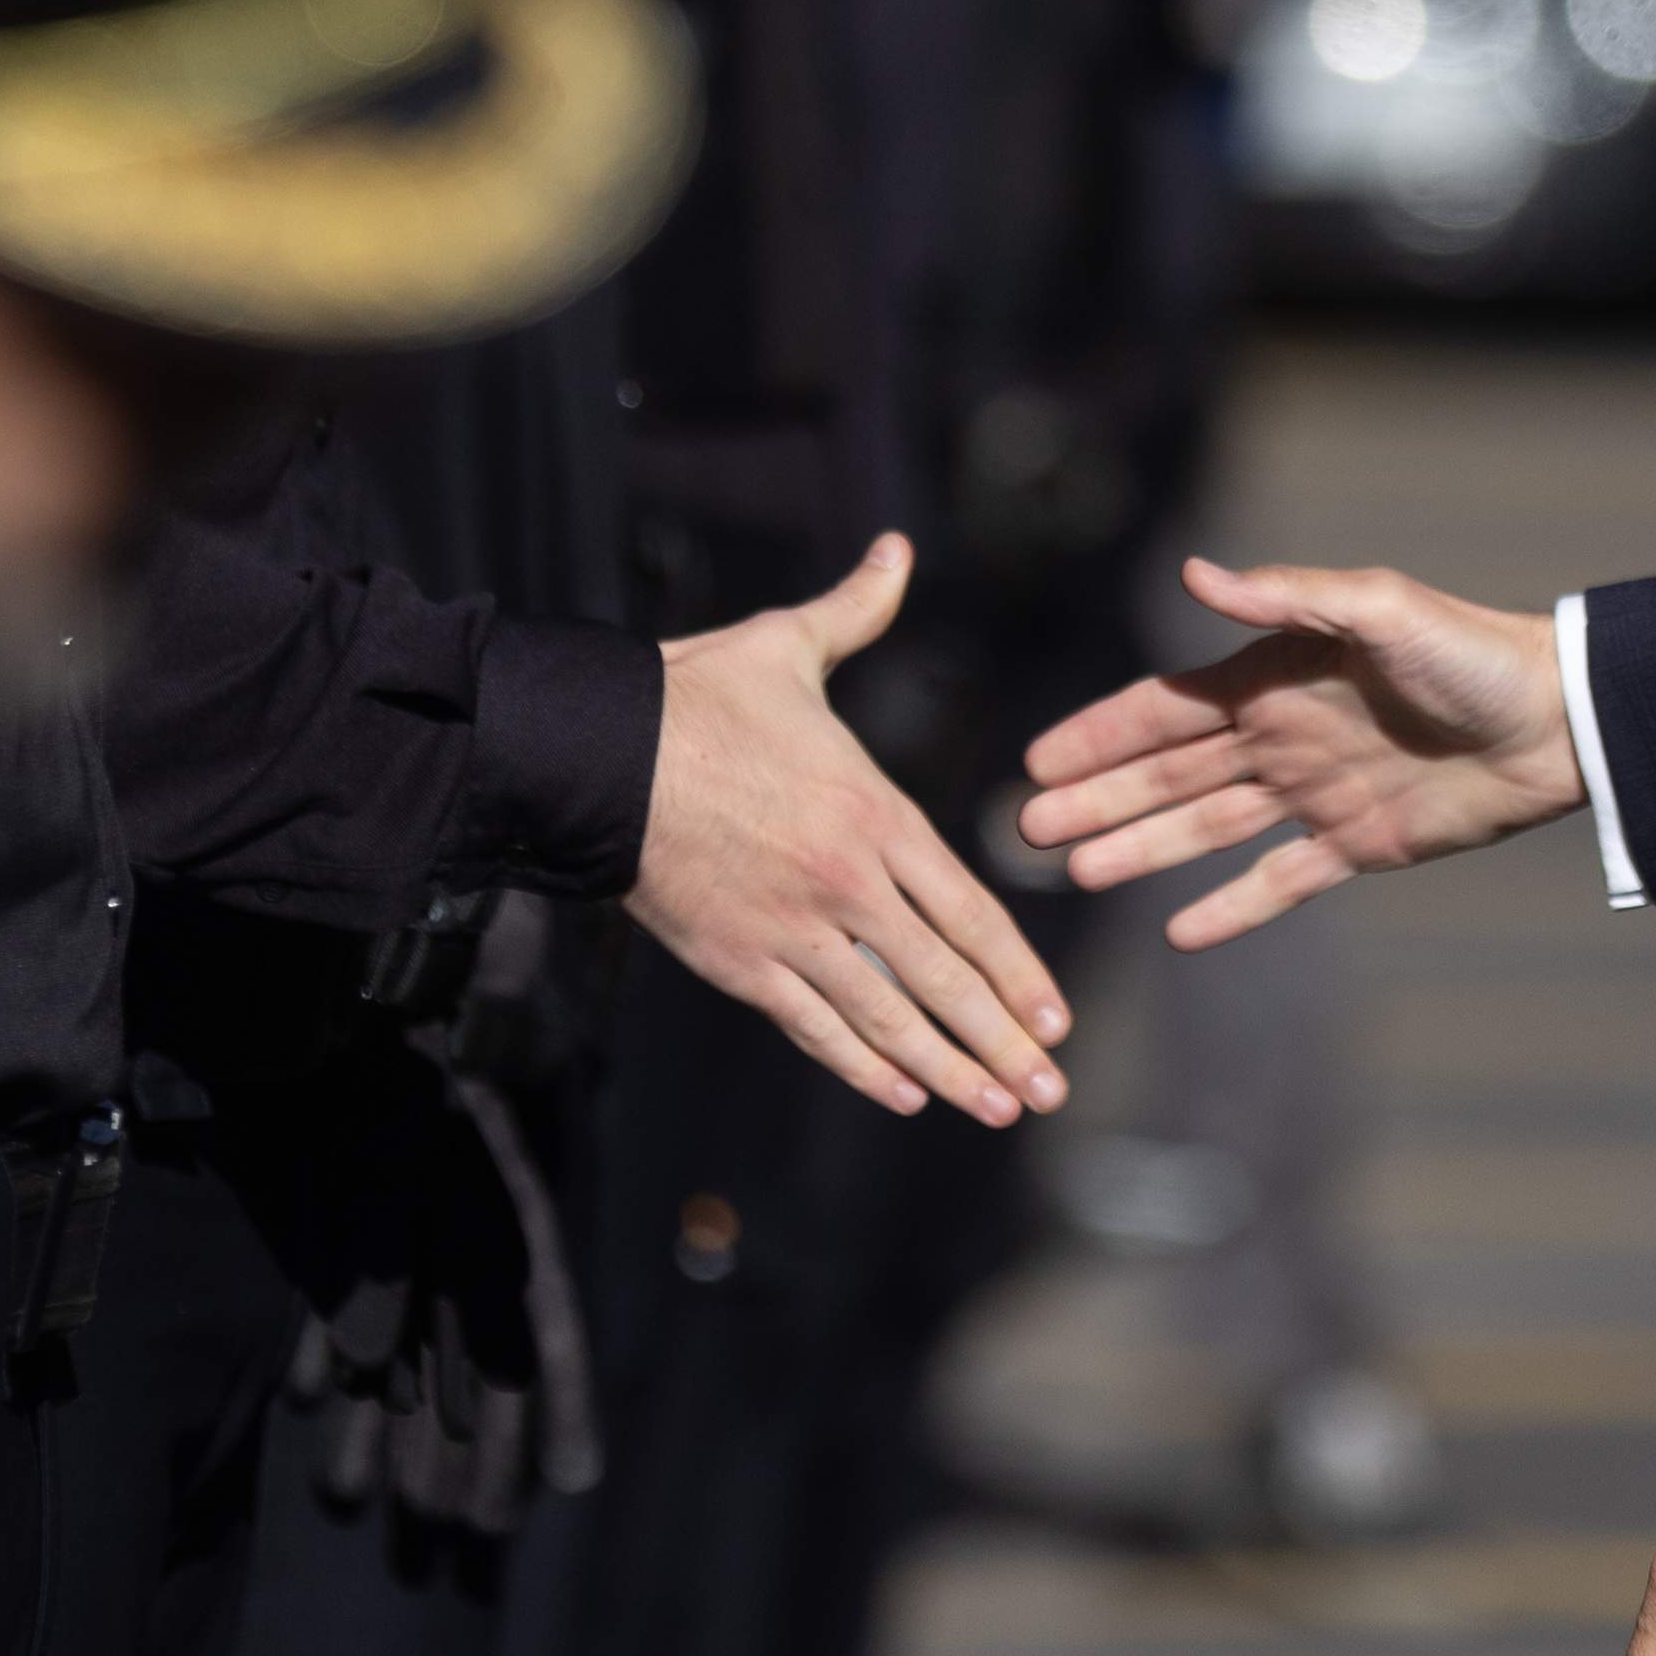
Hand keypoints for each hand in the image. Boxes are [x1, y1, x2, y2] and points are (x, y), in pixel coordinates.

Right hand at [626, 535, 1072, 1124]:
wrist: (596, 751)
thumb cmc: (696, 695)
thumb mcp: (788, 644)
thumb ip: (858, 609)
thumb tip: (896, 548)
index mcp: (875, 812)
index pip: (969, 910)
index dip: (1019, 971)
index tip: (1059, 1016)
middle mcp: (848, 882)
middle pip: (944, 979)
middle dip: (1005, 1040)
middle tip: (1051, 1087)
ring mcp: (793, 930)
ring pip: (888, 1017)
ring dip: (949, 1070)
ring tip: (999, 1106)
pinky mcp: (738, 961)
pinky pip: (813, 1028)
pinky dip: (862, 1066)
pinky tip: (904, 1094)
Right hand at [1015, 557, 1581, 947]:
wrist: (1555, 721)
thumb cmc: (1471, 652)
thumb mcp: (1378, 609)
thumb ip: (1284, 598)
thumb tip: (1193, 572)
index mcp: (1275, 678)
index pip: (1167, 709)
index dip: (1102, 733)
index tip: (1037, 760)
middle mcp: (1283, 736)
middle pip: (1170, 775)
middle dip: (1099, 801)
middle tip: (1027, 832)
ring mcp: (1315, 795)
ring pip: (1207, 830)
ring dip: (1143, 850)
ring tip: (1079, 876)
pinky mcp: (1358, 846)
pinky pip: (1281, 883)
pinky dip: (1232, 908)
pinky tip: (1181, 932)